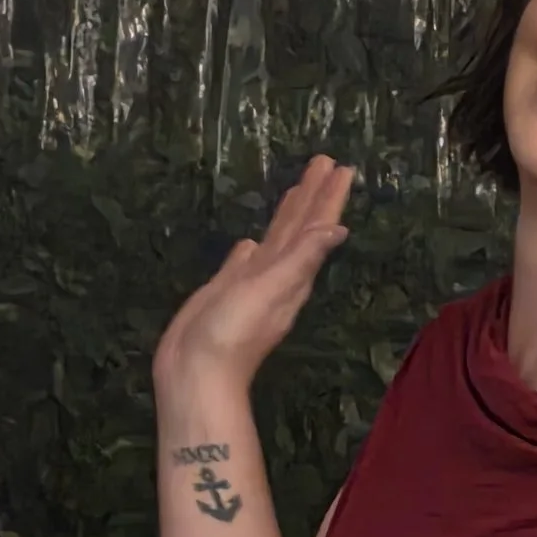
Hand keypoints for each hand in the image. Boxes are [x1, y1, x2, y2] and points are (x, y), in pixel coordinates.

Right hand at [154, 157, 353, 395]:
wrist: (195, 372)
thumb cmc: (233, 332)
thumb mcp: (272, 289)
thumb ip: (302, 257)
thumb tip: (338, 229)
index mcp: (293, 274)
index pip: (315, 227)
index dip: (327, 199)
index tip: (341, 168)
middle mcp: (278, 276)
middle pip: (300, 228)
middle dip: (312, 197)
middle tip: (324, 163)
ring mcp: (251, 284)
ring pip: (275, 240)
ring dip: (287, 215)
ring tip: (297, 187)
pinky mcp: (226, 291)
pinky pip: (246, 262)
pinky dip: (254, 248)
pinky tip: (252, 242)